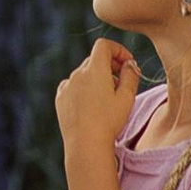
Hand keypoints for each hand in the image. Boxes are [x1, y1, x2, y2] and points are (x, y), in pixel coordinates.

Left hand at [55, 37, 138, 159]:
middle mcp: (77, 74)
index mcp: (94, 69)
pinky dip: (84, 89)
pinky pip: (73, 86)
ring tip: (108, 99)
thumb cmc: (109, 121)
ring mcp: (66, 85)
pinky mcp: (60, 98)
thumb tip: (129, 64)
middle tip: (122, 82)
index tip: (128, 64)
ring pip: (84, 74)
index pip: (103, 46)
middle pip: (95, 60)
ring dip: (97, 79)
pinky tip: (92, 105)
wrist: (86, 143)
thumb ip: (130, 75)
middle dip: (110, 66)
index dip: (118, 50)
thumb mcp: (127, 97)